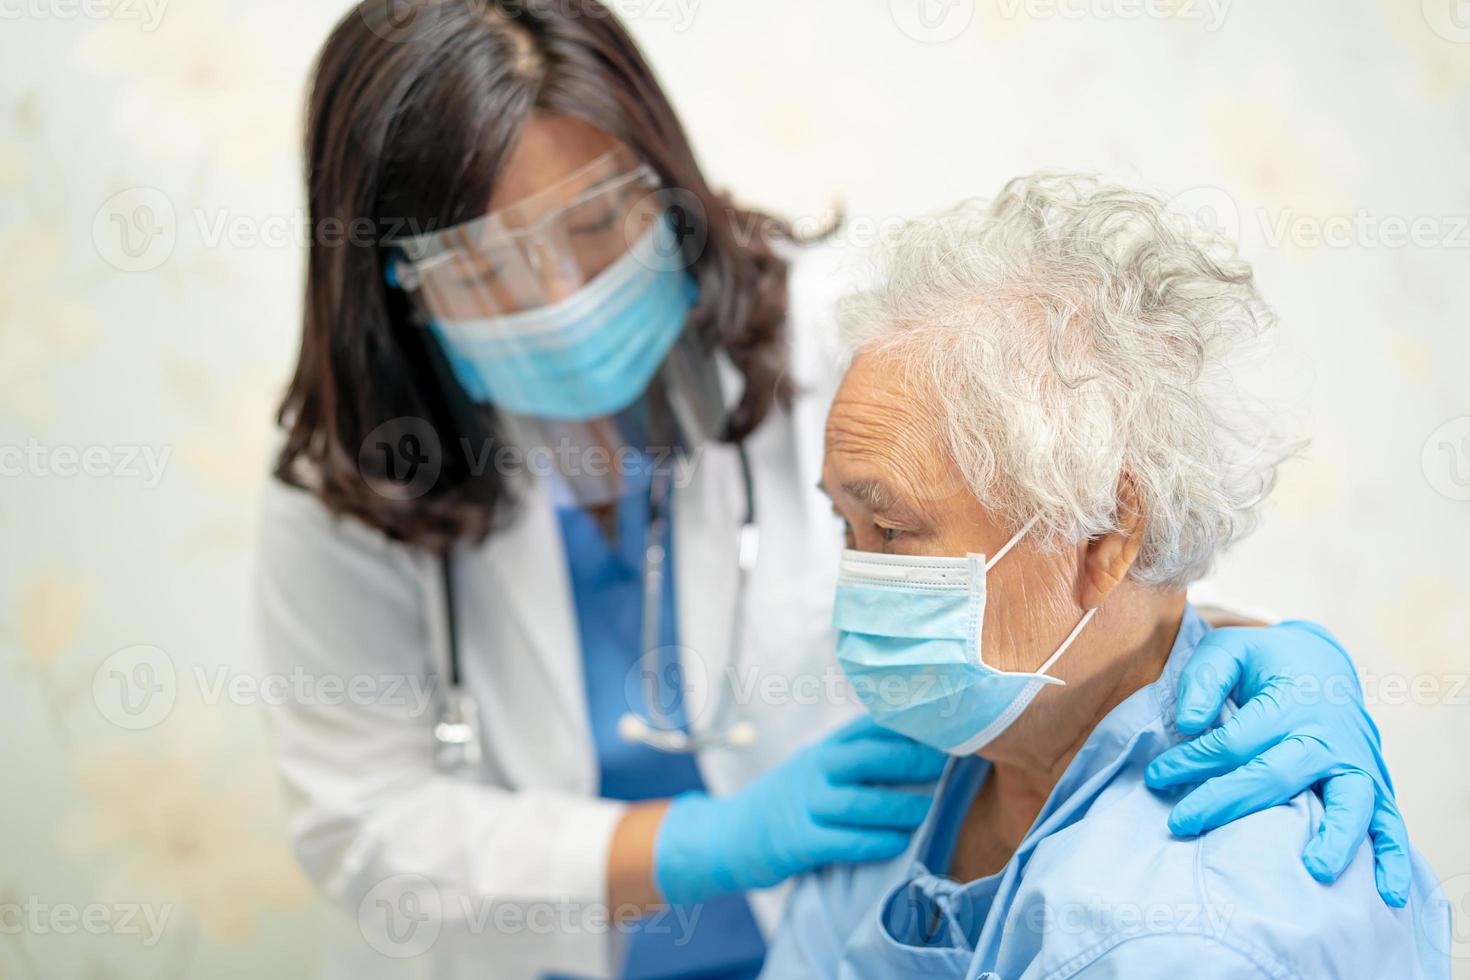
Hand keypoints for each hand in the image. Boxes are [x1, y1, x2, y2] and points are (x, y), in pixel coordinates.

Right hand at [653, 716, 944, 904]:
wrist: (727, 834)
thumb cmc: (789, 800)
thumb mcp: (817, 766)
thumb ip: (858, 755)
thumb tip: (923, 746)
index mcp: (825, 748)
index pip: (869, 727)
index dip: (907, 724)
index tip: (946, 722)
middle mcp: (814, 770)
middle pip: (867, 757)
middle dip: (911, 758)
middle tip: (950, 761)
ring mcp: (804, 805)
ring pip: (858, 802)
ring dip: (898, 806)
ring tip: (930, 809)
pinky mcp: (798, 843)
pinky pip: (843, 841)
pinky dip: (874, 842)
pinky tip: (899, 843)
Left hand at [1145, 621, 1410, 906]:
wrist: (1322, 663)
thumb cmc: (1265, 662)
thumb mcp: (1229, 649)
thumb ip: (1205, 679)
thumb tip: (1188, 722)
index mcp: (1290, 702)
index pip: (1236, 742)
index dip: (1192, 761)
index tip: (1156, 777)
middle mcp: (1328, 736)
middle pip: (1278, 776)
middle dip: (1227, 802)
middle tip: (1181, 823)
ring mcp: (1355, 762)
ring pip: (1350, 802)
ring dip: (1335, 837)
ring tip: (1315, 871)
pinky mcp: (1374, 783)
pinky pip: (1391, 823)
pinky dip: (1394, 858)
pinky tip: (1388, 895)